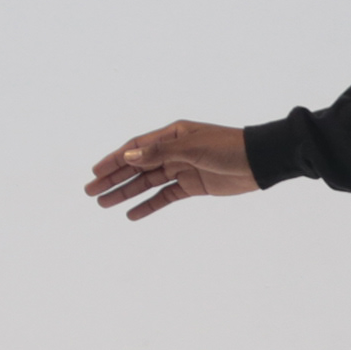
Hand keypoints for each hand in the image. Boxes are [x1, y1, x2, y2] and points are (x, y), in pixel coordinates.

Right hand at [86, 120, 257, 218]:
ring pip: (147, 182)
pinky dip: (149, 205)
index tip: (94, 171)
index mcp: (172, 135)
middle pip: (137, 166)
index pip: (135, 147)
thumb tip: (128, 155)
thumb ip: (160, 152)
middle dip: (113, 178)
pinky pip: (165, 196)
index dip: (114, 159)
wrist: (260, 162)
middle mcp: (174, 150)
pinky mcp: (193, 186)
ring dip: (126, 193)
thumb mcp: (192, 148)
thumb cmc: (229, 148)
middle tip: (90, 192)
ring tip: (103, 204)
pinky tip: (132, 214)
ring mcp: (183, 168)